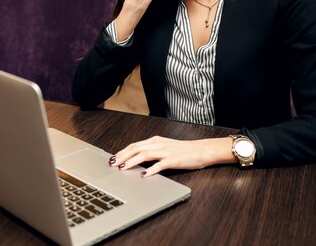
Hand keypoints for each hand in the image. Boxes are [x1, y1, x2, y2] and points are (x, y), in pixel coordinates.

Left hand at [108, 136, 235, 176]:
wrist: (202, 150)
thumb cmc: (184, 150)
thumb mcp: (165, 148)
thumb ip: (152, 152)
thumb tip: (137, 160)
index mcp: (155, 141)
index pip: (134, 145)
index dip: (122, 151)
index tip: (113, 158)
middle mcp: (158, 144)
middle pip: (136, 148)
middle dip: (122, 156)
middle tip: (113, 164)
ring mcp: (166, 152)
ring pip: (144, 155)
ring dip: (132, 162)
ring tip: (123, 168)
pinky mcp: (174, 160)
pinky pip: (160, 165)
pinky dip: (151, 170)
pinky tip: (144, 175)